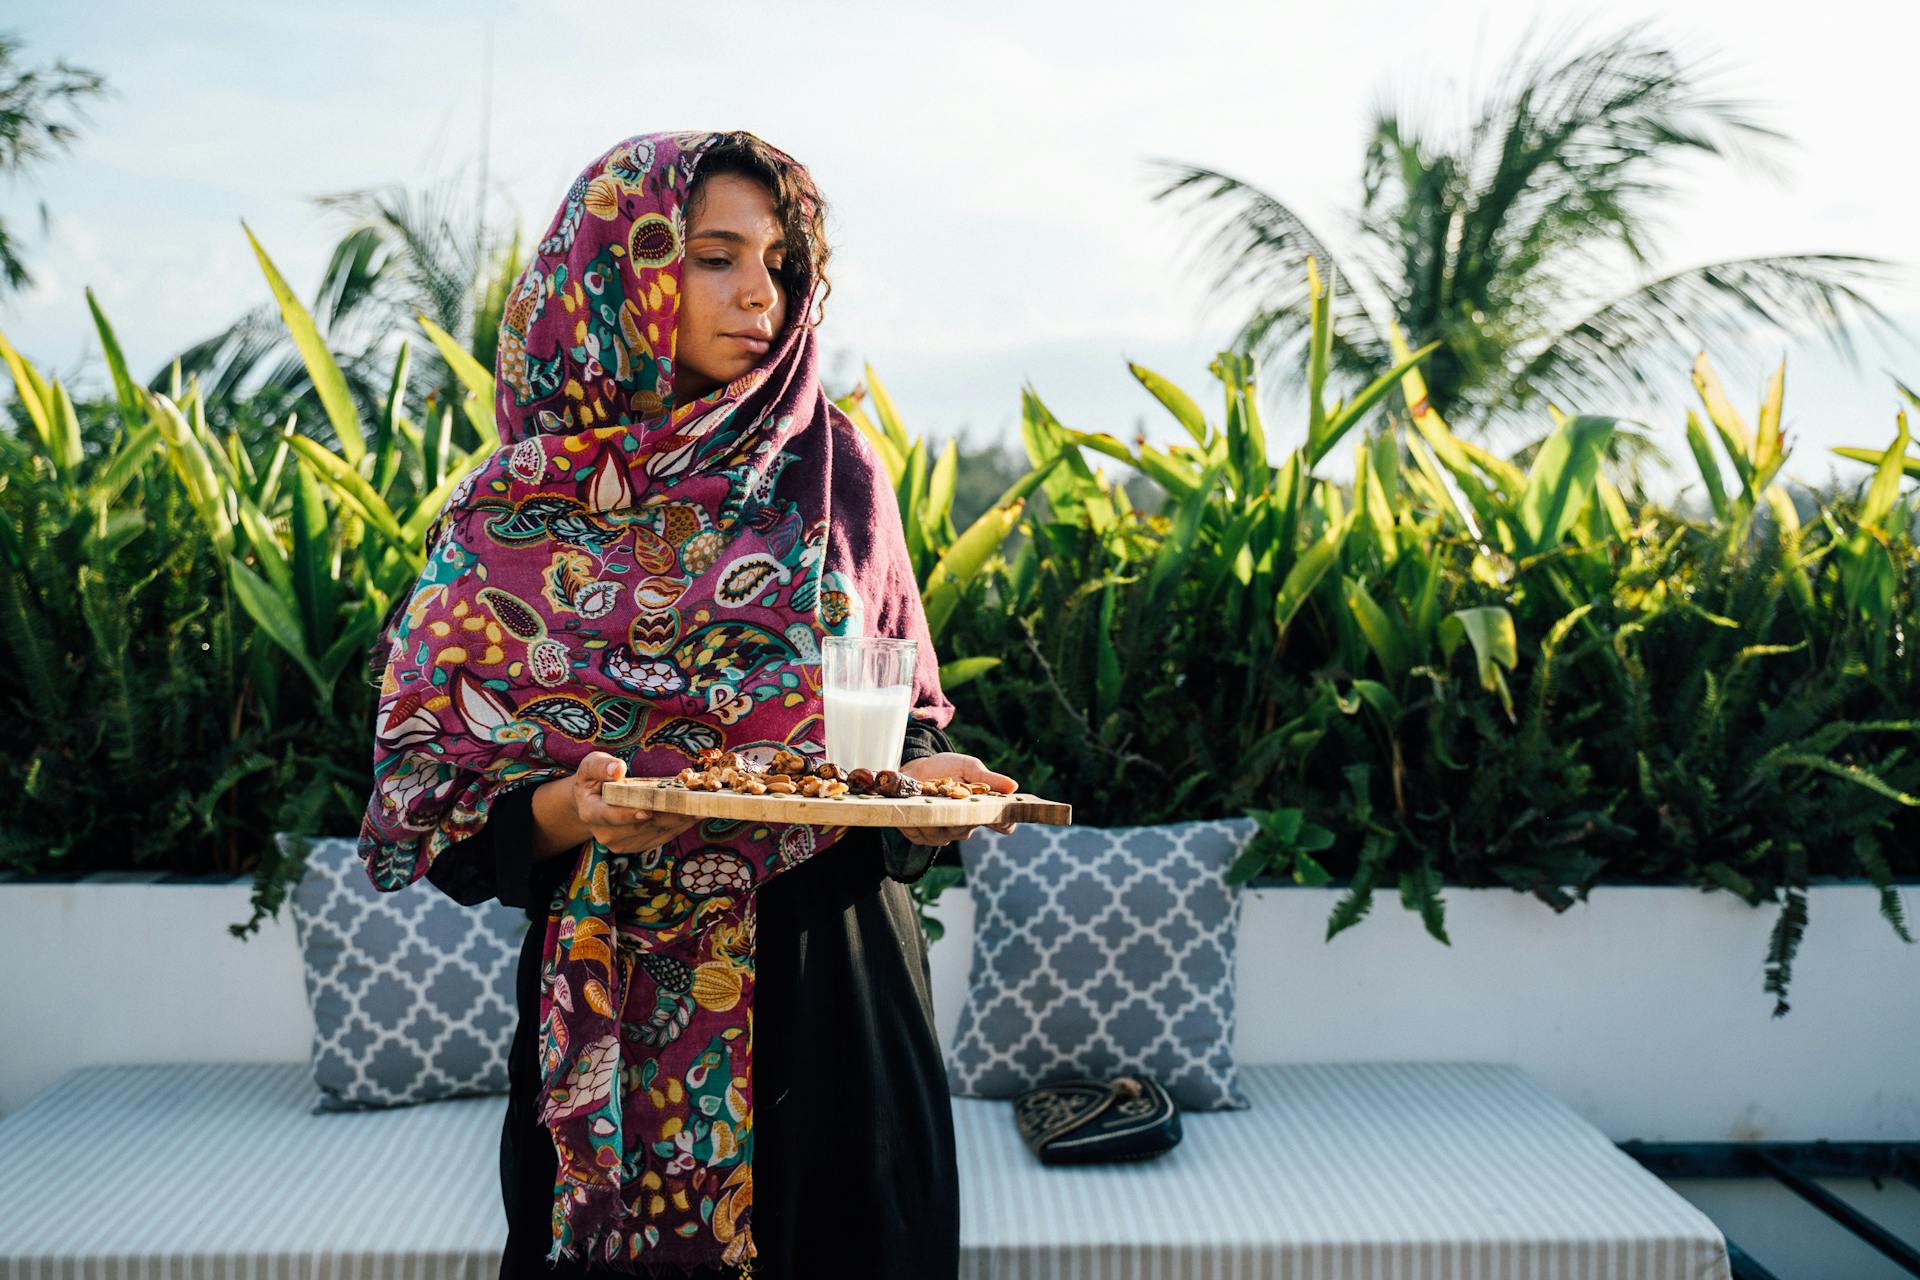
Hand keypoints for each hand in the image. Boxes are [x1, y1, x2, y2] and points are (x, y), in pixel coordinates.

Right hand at [572, 751, 701, 853]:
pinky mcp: (638, 845)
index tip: (647, 810)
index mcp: (591, 813)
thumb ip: (601, 766)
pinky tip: (696, 813)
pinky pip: (663, 836)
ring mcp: (623, 843)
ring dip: (680, 819)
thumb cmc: (593, 780)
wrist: (593, 803)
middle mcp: (606, 834)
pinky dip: (680, 824)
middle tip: (693, 802)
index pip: (610, 816)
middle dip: (668, 812)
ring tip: (702, 806)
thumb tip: (618, 769)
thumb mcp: (590, 766)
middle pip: (642, 825)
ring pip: (657, 831)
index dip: (629, 814)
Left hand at [895, 752, 1019, 846]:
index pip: (1003, 824)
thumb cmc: (946, 768)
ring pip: (941, 835)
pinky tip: (911, 809)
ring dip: (932, 819)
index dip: (1005, 823)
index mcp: (981, 810)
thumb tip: (1013, 786)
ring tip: (924, 801)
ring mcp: (943, 834)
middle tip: (948, 799)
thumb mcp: (968, 767)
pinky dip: (914, 823)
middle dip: (957, 816)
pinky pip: (920, 836)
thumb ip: (988, 778)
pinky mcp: (921, 836)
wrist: (915, 769)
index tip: (1004, 817)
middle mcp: (964, 826)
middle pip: (966, 830)